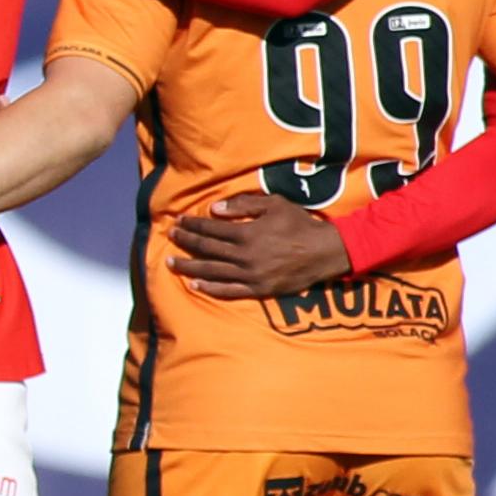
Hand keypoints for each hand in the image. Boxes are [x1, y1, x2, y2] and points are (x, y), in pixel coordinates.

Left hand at [169, 187, 357, 301]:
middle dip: (186, 242)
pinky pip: (228, 290)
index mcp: (247, 233)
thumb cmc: (300, 224)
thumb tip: (215, 209)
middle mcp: (244, 255)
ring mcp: (250, 275)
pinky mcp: (258, 289)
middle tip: (170, 237)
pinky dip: (209, 288)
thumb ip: (244, 204)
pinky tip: (194, 285)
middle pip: (206, 249)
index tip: (178, 222)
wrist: (326, 252)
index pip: (211, 229)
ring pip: (211, 271)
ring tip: (170, 263)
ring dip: (188, 267)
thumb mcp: (275, 205)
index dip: (192, 225)